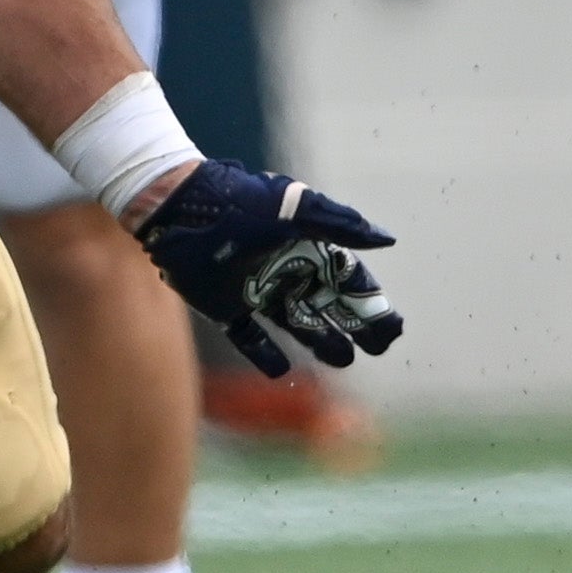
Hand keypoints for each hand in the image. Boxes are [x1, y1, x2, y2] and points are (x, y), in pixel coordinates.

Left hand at [132, 156, 405, 375]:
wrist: (178, 207)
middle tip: (378, 348)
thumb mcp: (293, 209)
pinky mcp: (225, 306)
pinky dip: (264, 354)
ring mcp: (256, 289)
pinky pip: (249, 337)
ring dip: (321, 340)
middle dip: (356, 324)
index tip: (393, 326)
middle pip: (329, 304)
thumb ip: (339, 222)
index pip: (347, 278)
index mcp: (304, 246)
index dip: (370, 300)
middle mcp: (284, 269)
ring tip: (344, 360)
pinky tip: (281, 370)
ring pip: (296, 322)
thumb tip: (386, 239)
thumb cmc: (238, 202)